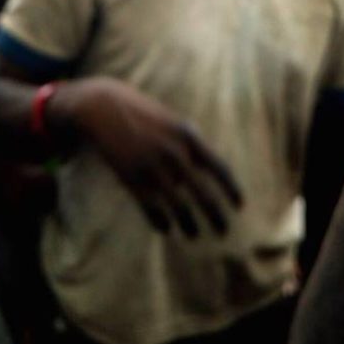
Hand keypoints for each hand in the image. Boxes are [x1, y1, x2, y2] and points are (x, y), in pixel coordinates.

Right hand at [67, 77, 242, 237]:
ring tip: (193, 235)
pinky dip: (162, 222)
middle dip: (216, 217)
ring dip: (189, 225)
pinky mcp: (131, 178)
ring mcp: (152, 167)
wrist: (104, 108)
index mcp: (188, 136)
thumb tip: (196, 184)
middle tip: (223, 232)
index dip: (231, 189)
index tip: (239, 206)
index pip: (219, 168)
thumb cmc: (144, 117)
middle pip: (203, 195)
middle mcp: (174, 153)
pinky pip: (152, 209)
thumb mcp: (173, 124)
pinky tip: (166, 228)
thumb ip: (190, 149)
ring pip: (179, 207)